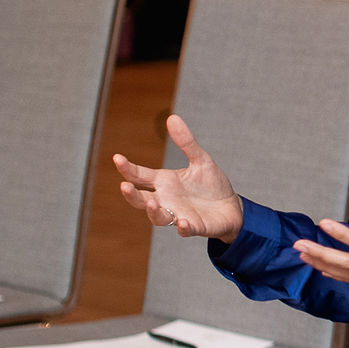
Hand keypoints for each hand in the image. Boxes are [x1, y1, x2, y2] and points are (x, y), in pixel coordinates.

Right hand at [114, 115, 243, 242]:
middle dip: (132, 195)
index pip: (140, 176)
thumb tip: (172, 117)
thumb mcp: (200, 160)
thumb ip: (186, 142)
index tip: (117, 158)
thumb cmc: (211, 185)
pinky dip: (183, 227)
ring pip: (158, 217)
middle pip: (141, 200)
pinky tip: (183, 222)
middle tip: (124, 186)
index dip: (127, 168)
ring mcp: (178, 215)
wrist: (231, 207)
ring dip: (153, 212)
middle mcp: (166, 200)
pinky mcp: (194, 226)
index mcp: (164, 183)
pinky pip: (185, 230)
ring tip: (152, 203)